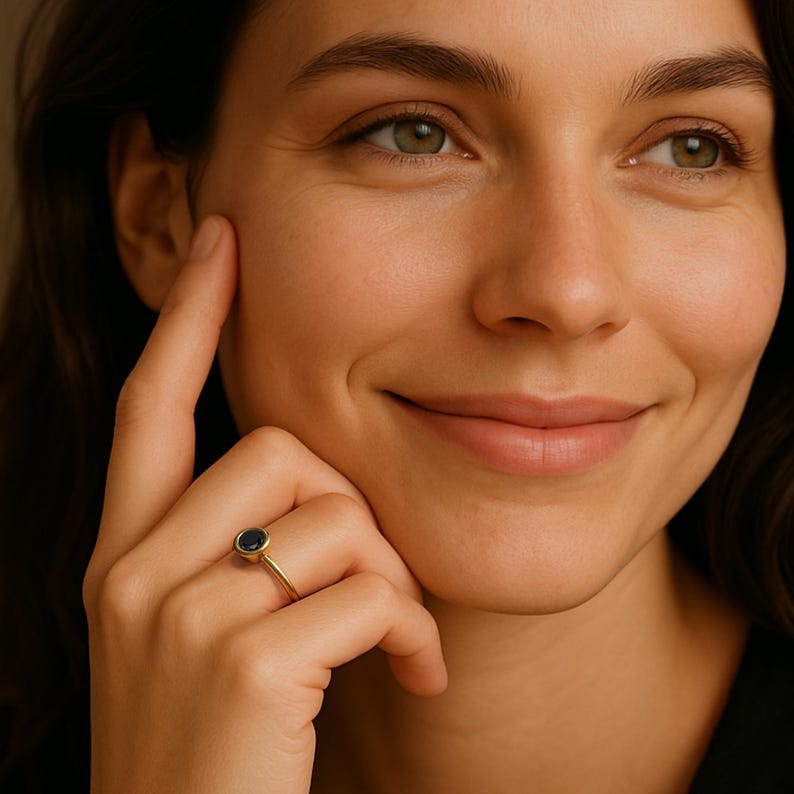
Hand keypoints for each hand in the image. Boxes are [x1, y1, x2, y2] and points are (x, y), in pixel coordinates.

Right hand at [82, 216, 446, 793]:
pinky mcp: (241, 662)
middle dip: (353, 509)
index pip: (151, 402)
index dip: (187, 315)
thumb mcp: (202, 633)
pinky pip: (365, 589)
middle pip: (280, 449)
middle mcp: (134, 570)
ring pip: (332, 512)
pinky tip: (414, 675)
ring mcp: (179, 615)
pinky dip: (410, 629)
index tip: (221, 241)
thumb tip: (317, 486)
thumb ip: (237, 550)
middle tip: (382, 587)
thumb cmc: (218, 746)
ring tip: (400, 641)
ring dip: (392, 576)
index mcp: (126, 554)